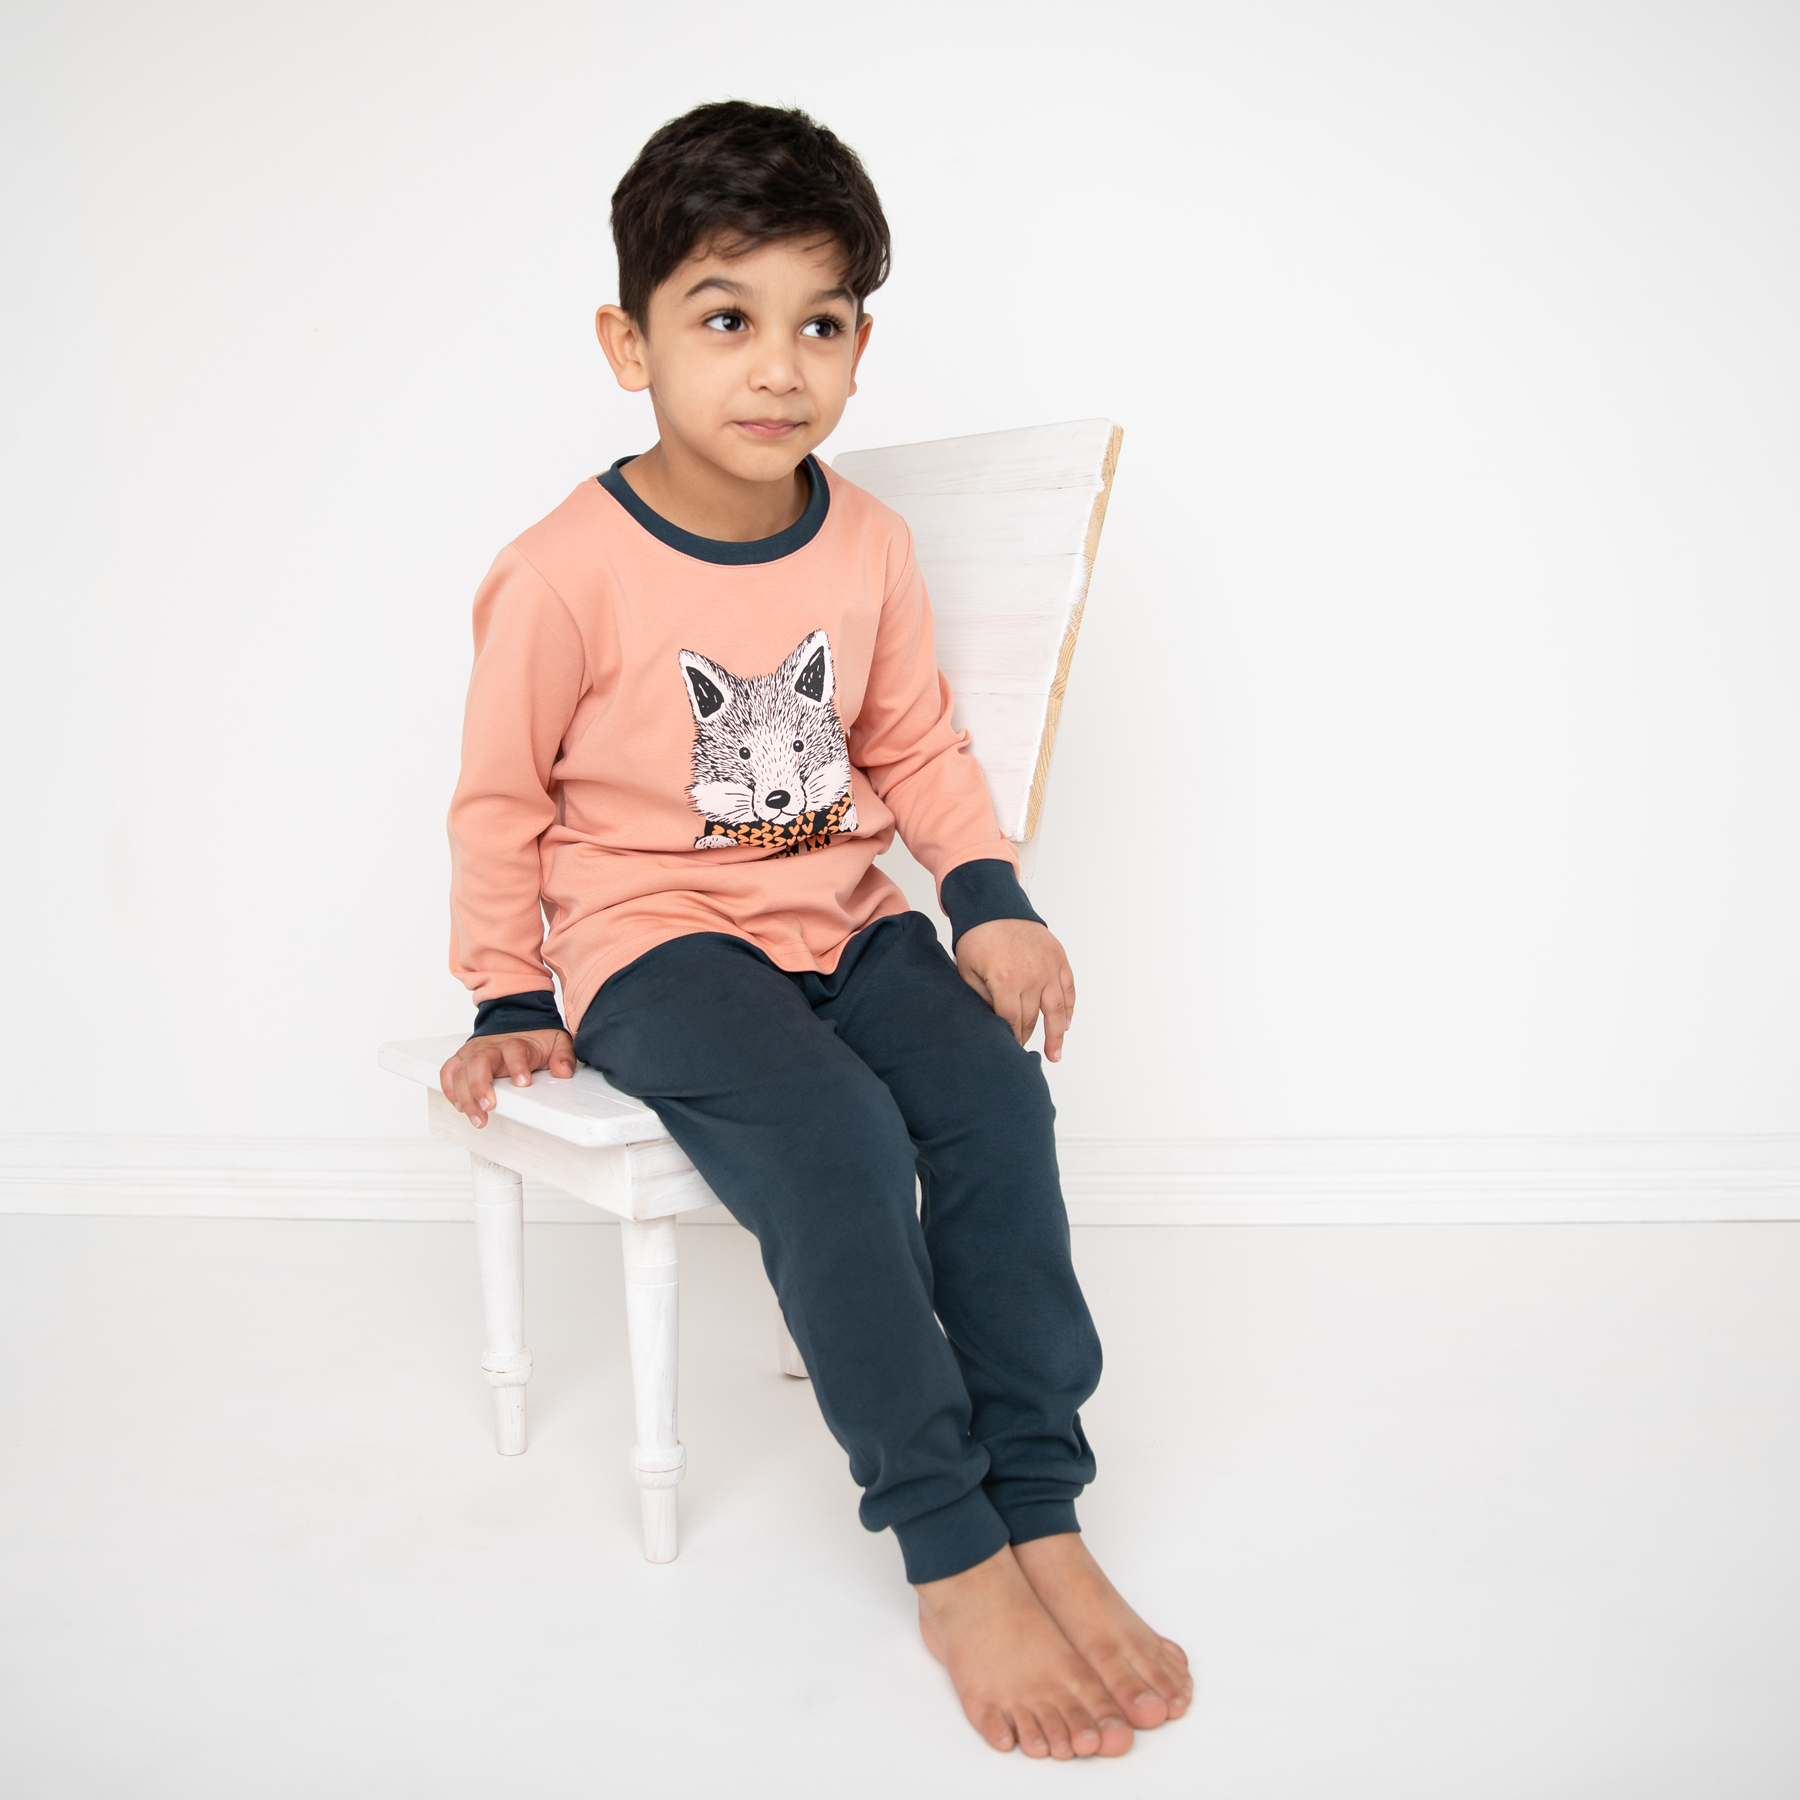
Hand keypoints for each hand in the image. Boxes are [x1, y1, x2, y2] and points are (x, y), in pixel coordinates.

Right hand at [439, 1028, 575, 1127]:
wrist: (515, 1019)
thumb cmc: (535, 1038)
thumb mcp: (557, 1041)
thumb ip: (563, 1055)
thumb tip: (563, 1071)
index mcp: (515, 1043)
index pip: (513, 1050)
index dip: (517, 1065)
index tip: (523, 1082)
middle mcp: (490, 1047)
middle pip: (479, 1062)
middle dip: (480, 1086)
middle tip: (488, 1107)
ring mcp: (473, 1052)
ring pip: (461, 1071)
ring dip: (465, 1096)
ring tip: (476, 1117)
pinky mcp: (462, 1058)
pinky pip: (448, 1071)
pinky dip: (449, 1088)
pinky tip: (458, 1106)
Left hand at [955, 919, 1075, 1060]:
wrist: (993, 905)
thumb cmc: (976, 938)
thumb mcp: (968, 972)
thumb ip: (980, 1000)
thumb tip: (992, 1025)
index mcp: (1006, 980)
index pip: (1012, 1021)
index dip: (1011, 1039)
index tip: (1009, 1051)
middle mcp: (1031, 975)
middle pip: (1033, 1018)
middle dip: (1027, 1037)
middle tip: (1025, 1054)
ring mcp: (1048, 966)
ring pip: (1057, 1009)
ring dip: (1057, 1034)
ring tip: (1057, 1054)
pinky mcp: (1058, 957)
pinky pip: (1068, 987)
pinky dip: (1069, 1007)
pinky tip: (1066, 1023)